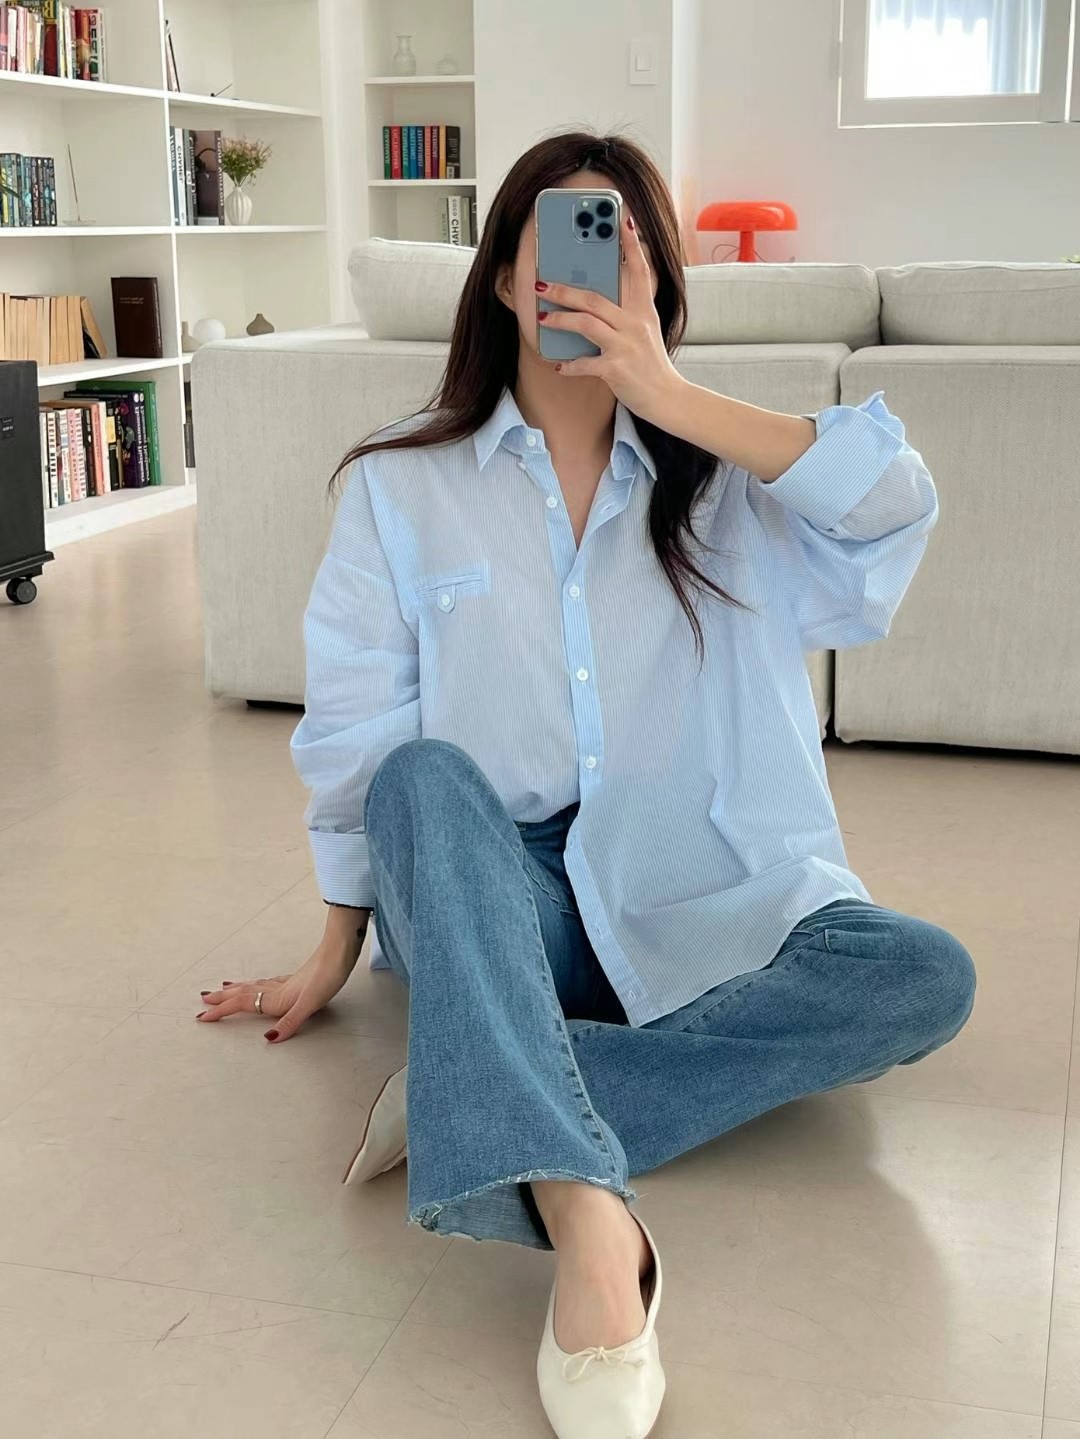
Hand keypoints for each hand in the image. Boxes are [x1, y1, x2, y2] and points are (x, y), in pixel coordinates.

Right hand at [196, 929, 364, 1043]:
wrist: (340, 953)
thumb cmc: (328, 977)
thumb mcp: (310, 1004)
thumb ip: (290, 1022)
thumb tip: (269, 1039)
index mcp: (276, 997)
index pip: (241, 1003)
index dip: (221, 1010)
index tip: (202, 1016)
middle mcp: (277, 989)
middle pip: (243, 993)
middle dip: (221, 998)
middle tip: (202, 1000)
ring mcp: (286, 982)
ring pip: (254, 986)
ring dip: (236, 989)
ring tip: (223, 988)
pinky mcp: (296, 979)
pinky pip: (268, 982)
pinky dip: (257, 984)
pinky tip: (262, 984)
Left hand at [535, 213, 685, 424]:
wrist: (668, 398)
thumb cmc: (652, 364)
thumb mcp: (646, 331)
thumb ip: (627, 313)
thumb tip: (595, 301)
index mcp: (643, 311)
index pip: (638, 271)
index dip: (630, 245)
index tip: (622, 220)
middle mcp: (635, 323)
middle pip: (595, 297)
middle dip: (564, 289)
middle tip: (541, 284)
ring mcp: (625, 345)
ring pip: (586, 324)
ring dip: (559, 319)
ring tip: (542, 317)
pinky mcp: (616, 369)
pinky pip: (585, 363)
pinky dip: (569, 364)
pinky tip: (559, 365)